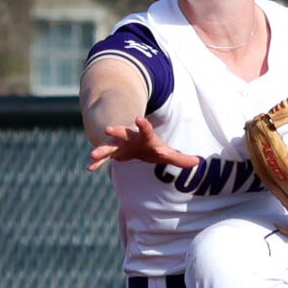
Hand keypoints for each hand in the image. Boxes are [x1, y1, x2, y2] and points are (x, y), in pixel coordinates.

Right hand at [87, 117, 201, 171]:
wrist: (135, 142)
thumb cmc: (152, 147)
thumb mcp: (166, 152)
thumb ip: (180, 158)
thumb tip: (198, 163)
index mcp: (145, 137)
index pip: (146, 130)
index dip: (144, 125)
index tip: (140, 119)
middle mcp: (130, 138)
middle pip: (122, 133)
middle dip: (116, 131)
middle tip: (107, 129)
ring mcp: (120, 144)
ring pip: (109, 146)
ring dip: (101, 150)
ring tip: (92, 156)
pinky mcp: (113, 152)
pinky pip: (104, 158)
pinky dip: (98, 164)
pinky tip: (90, 168)